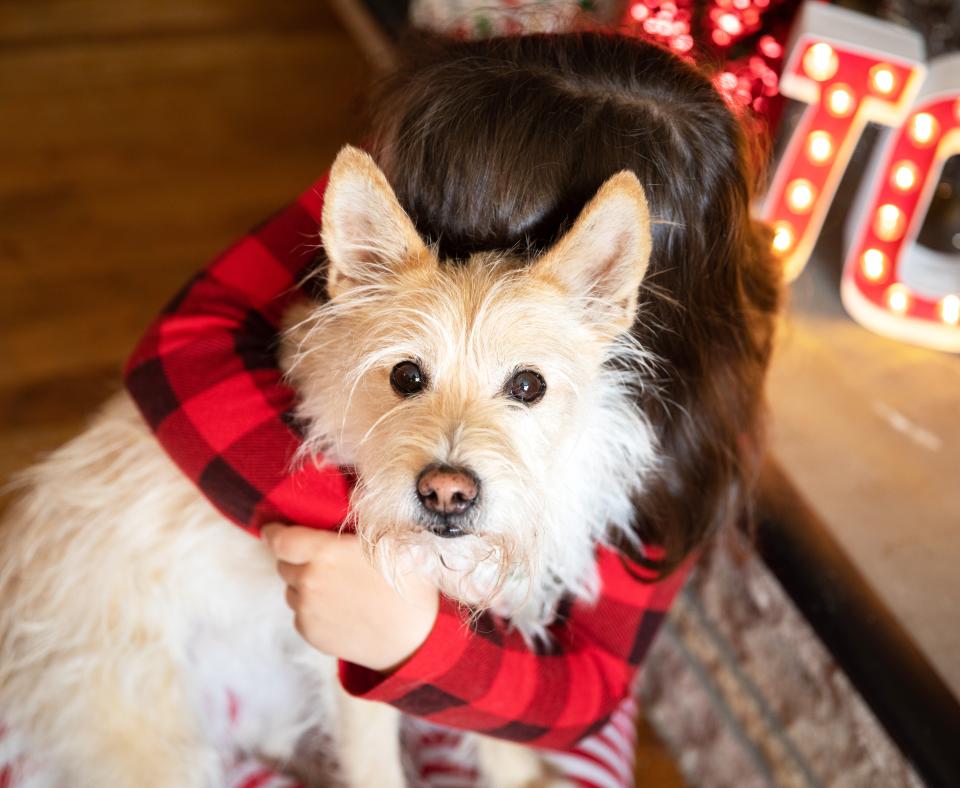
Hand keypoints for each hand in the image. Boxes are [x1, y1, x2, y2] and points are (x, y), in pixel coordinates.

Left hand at [262, 525, 438, 672]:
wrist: (414, 640)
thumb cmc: (408, 586)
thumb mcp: (393, 541)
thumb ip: (365, 517)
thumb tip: (353, 493)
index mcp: (325, 554)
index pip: (279, 540)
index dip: (274, 533)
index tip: (275, 529)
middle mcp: (309, 581)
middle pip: (284, 563)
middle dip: (297, 558)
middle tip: (324, 559)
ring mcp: (307, 610)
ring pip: (292, 589)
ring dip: (305, 583)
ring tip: (338, 586)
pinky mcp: (310, 633)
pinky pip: (300, 612)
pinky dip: (312, 607)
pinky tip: (340, 606)